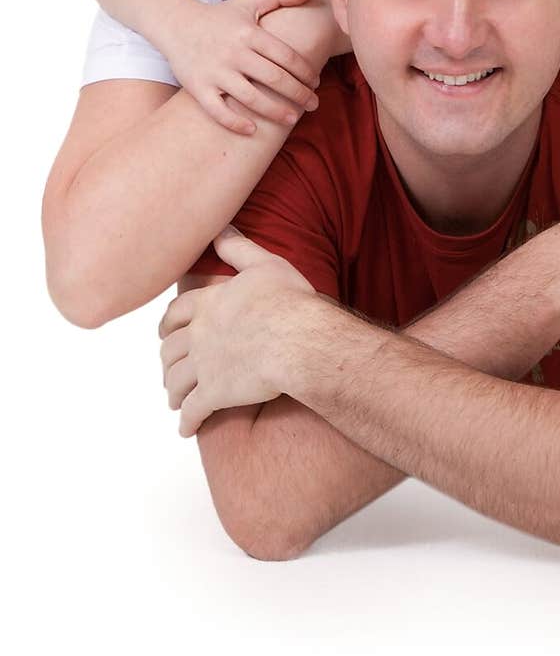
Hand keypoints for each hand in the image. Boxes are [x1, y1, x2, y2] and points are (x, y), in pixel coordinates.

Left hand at [159, 227, 316, 436]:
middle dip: (167, 361)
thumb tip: (220, 226)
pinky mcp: (215, 394)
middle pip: (170, 350)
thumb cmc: (289, 301)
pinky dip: (186, 421)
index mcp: (209, 304)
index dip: (168, 324)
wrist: (299, 340)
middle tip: (169, 369)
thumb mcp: (266, 264)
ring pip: (176, 381)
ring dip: (173, 392)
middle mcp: (199, 334)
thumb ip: (239, 247)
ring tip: (176, 400)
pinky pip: (193, 412)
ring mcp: (204, 366)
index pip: (176, 313)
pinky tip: (186, 428)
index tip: (165, 332)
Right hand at [164, 0, 323, 133]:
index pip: (286, 56)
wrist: (176, 24)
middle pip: (274, 79)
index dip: (306, 71)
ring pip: (251, 98)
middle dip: (299, 94)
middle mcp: (233, 52)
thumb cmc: (220, 17)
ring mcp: (215, 71)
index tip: (316, 81)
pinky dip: (235, 122)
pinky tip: (253, 130)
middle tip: (313, 104)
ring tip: (292, 119)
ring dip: (275, 111)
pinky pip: (218, 111)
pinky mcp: (198, 87)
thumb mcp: (249, 2)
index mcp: (249, 33)